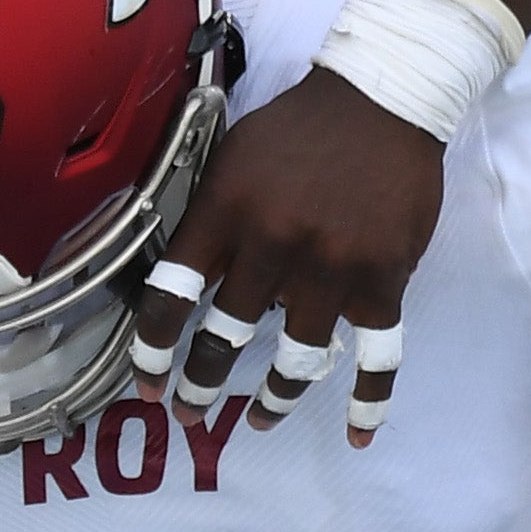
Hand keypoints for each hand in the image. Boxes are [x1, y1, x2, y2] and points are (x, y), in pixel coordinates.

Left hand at [126, 67, 446, 445]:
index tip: (147, 384)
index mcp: (225, 212)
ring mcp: (331, 268)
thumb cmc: (301, 128)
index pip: (171, 297)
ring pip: (295, 357)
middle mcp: (272, 245)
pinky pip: (375, 355)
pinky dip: (367, 400)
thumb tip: (189, 282)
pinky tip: (356, 434)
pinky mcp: (383, 280)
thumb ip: (210, 218)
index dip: (152, 350)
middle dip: (203, 386)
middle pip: (226, 337)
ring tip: (259, 420)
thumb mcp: (233, 156)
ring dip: (274, 398)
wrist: (384, 97)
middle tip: (191, 413)